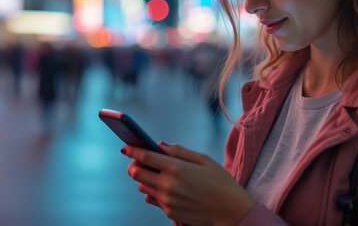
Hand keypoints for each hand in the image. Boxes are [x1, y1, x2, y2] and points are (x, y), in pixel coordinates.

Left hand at [123, 142, 254, 225]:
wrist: (231, 211)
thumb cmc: (221, 182)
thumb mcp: (204, 160)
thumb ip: (179, 151)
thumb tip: (160, 145)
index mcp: (176, 168)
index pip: (145, 156)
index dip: (132, 150)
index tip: (126, 148)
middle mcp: (167, 185)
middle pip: (137, 173)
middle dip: (134, 165)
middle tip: (140, 162)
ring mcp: (167, 200)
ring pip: (142, 187)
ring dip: (145, 179)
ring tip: (157, 175)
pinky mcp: (169, 212)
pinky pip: (153, 200)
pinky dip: (155, 192)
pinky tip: (167, 188)